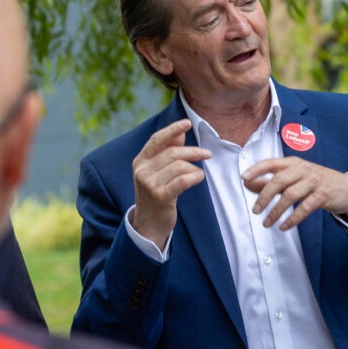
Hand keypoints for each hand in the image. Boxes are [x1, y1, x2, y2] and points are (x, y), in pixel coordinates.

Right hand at [130, 119, 210, 248]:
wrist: (148, 225)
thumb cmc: (156, 195)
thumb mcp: (157, 173)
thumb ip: (166, 153)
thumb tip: (179, 134)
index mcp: (140, 162)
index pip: (157, 139)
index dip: (172, 129)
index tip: (188, 123)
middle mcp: (142, 171)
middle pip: (172, 152)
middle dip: (193, 151)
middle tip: (208, 154)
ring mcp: (149, 184)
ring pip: (180, 166)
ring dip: (194, 168)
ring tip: (198, 174)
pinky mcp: (160, 197)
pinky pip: (183, 180)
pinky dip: (195, 176)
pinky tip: (199, 178)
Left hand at [241, 157, 347, 230]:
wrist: (347, 188)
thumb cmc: (315, 182)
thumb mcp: (294, 177)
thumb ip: (272, 180)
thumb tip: (248, 183)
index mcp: (293, 162)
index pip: (271, 163)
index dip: (256, 170)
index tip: (243, 178)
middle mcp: (303, 169)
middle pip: (278, 180)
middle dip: (264, 197)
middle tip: (255, 211)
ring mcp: (314, 181)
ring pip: (290, 195)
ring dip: (276, 211)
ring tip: (266, 223)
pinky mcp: (323, 195)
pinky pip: (304, 208)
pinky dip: (292, 219)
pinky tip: (284, 226)